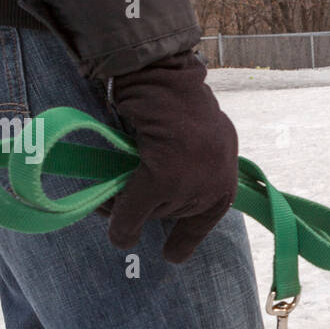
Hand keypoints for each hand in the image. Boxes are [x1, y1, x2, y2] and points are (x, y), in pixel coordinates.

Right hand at [105, 50, 237, 263]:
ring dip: (125, 210)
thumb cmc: (170, 99)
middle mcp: (216, 178)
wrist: (161, 72)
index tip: (172, 257)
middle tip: (115, 199)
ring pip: (153, 213)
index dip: (186, 238)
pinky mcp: (166, 177)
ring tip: (105, 200)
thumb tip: (146, 212)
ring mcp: (193, 179)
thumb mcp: (188, 139)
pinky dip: (120, 217)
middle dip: (144, 210)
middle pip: (173, 215)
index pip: (207, 216)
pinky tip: (111, 223)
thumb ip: (182, 171)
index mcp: (224, 168)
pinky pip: (136, 207)